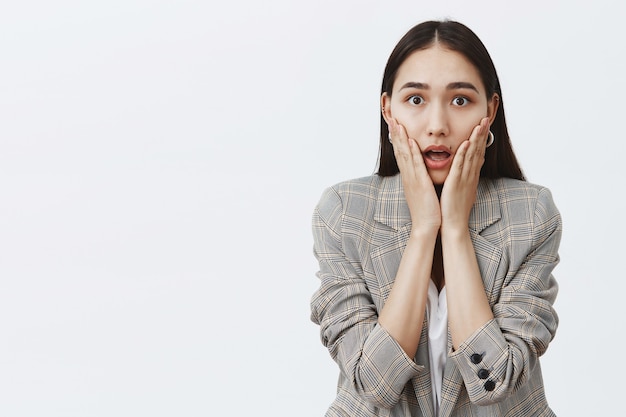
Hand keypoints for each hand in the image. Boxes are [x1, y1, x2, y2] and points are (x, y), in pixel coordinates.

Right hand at [389, 119, 440, 233]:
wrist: (426, 226)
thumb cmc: (426, 210)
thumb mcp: (421, 191)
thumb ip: (420, 179)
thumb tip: (420, 172)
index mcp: (409, 177)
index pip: (402, 155)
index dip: (398, 140)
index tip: (396, 126)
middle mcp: (408, 176)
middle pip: (400, 151)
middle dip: (396, 135)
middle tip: (392, 119)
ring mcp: (412, 180)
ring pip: (405, 155)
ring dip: (402, 139)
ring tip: (397, 124)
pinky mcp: (420, 184)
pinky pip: (416, 165)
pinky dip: (413, 153)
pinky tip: (412, 141)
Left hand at [440, 117, 489, 230]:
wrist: (453, 225)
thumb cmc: (455, 208)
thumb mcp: (463, 189)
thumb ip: (466, 177)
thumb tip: (470, 168)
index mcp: (470, 176)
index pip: (478, 153)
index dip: (482, 138)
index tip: (484, 124)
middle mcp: (470, 175)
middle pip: (478, 151)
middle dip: (482, 134)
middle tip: (487, 118)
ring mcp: (464, 179)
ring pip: (472, 155)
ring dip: (476, 139)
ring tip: (480, 124)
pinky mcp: (456, 184)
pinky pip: (460, 167)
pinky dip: (463, 154)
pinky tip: (466, 143)